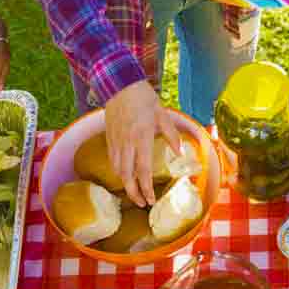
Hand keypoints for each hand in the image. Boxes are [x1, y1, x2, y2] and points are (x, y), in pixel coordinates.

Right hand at [104, 80, 180, 206]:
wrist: (120, 84)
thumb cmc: (144, 98)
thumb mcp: (163, 115)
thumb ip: (172, 136)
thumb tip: (180, 154)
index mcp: (142, 138)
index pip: (143, 171)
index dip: (146, 188)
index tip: (151, 200)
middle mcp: (127, 143)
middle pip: (127, 176)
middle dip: (133, 193)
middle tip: (141, 204)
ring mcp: (116, 141)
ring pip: (117, 170)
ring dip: (125, 184)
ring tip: (134, 192)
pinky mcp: (109, 137)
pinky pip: (112, 160)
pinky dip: (118, 171)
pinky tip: (124, 175)